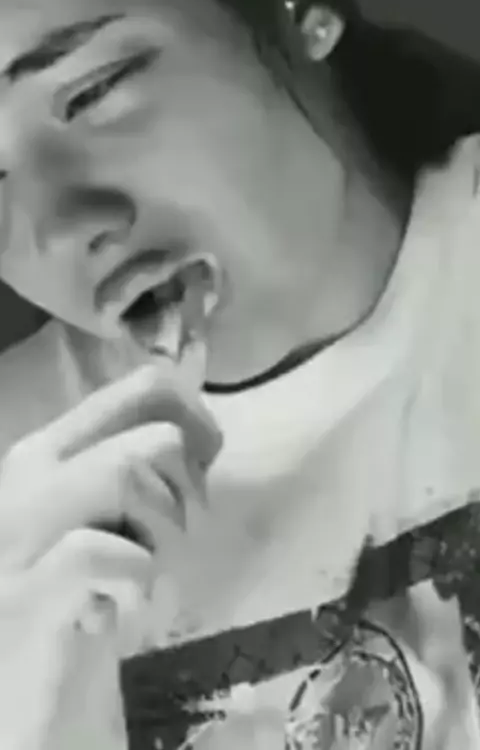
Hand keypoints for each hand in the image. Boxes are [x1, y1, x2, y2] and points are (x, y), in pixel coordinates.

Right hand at [0, 361, 221, 748]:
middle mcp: (28, 476)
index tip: (205, 466)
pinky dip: (131, 580)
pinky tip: (114, 612)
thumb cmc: (74, 600)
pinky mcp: (21, 597)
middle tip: (171, 543)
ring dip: (163, 535)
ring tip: (145, 577)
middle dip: (188, 494)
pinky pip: (97, 551)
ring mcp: (17, 535)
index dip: (199, 417)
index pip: (144, 388)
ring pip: (124, 475)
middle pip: (153, 438)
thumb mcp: (113, 521)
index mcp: (53, 450)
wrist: (22, 694)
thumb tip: (204, 431)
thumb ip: (146, 471)